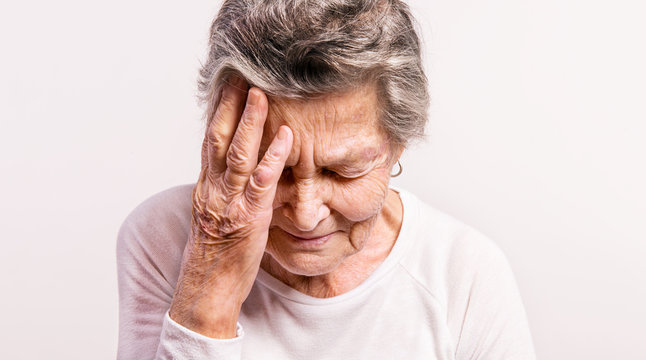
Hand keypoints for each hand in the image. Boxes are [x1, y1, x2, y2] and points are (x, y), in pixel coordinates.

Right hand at [169, 76, 292, 337]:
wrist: (205, 291)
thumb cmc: (213, 257)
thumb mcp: (214, 217)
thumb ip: (223, 191)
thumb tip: (234, 172)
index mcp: (205, 187)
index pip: (209, 140)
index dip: (220, 111)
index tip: (230, 86)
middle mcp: (213, 189)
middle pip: (218, 137)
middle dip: (231, 105)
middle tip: (243, 75)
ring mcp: (229, 203)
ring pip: (238, 153)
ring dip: (252, 122)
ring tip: (263, 93)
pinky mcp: (248, 218)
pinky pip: (261, 183)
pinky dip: (274, 157)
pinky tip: (285, 137)